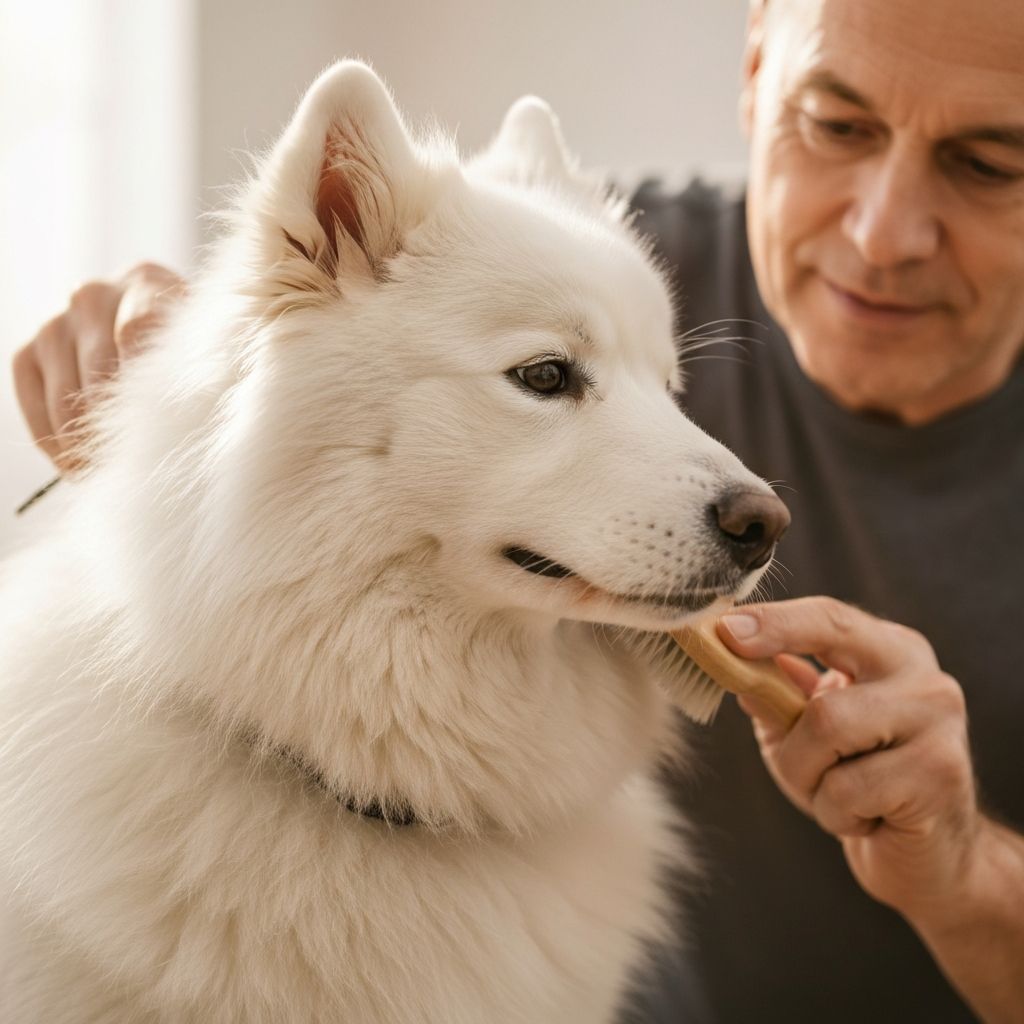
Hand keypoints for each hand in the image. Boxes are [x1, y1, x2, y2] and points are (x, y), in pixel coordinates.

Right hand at [11, 262, 184, 470]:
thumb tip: (170, 425)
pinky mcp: (28, 353)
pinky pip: (33, 406)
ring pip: (65, 396)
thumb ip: (191, 371)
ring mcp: (56, 324)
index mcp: (147, 283)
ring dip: (86, 444)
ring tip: (113, 474)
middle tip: (140, 465)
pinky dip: (55, 444)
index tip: (161, 429)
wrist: (157, 344)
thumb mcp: (206, 353)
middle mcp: (94, 295)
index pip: (138, 332)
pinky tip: (79, 466)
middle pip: (99, 371)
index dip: (147, 388)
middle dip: (118, 427)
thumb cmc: (191, 354)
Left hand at [716, 597, 979, 923]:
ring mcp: (938, 724)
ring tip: (839, 795)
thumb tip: (732, 661)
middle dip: (791, 741)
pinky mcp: (941, 773)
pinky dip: (837, 814)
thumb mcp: (804, 732)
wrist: (930, 853)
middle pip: (823, 697)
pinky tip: (869, 817)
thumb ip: (773, 695)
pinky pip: (848, 793)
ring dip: (810, 780)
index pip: (828, 619)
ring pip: (828, 738)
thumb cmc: (859, 782)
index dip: (774, 623)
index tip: (724, 630)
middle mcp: (922, 678)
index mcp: (887, 650)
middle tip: (792, 759)